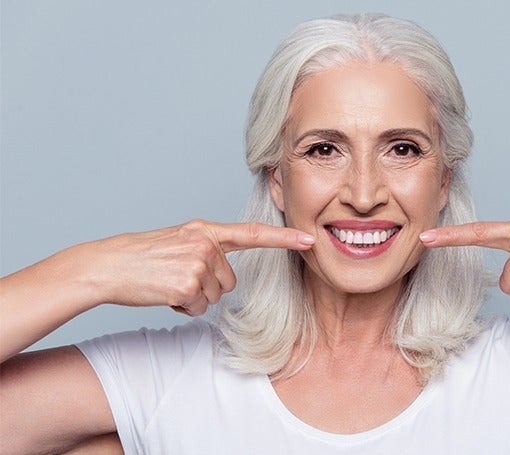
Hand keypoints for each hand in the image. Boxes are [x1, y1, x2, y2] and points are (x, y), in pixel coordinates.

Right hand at [87, 220, 314, 315]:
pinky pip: (199, 308)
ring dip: (195, 298)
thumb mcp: (179, 240)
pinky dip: (183, 308)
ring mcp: (197, 263)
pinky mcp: (188, 284)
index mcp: (205, 230)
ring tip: (169, 283)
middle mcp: (205, 243)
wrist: (108, 265)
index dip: (283, 239)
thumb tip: (227, 274)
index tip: (309, 239)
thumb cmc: (143, 256)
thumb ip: (208, 248)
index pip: (252, 234)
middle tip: (177, 277)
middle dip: (208, 286)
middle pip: (230, 281)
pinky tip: (164, 294)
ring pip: (216, 296)